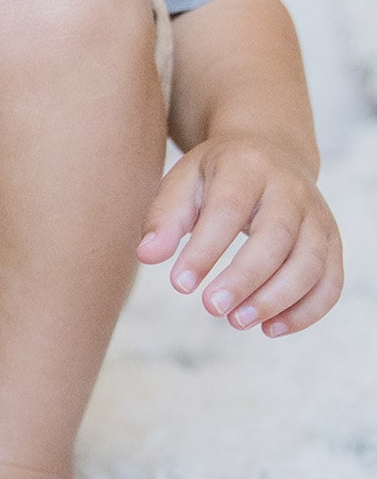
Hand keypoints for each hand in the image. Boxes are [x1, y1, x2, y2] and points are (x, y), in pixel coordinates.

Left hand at [137, 133, 341, 337]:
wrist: (271, 151)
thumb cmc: (217, 175)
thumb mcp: (183, 181)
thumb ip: (164, 217)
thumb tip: (147, 255)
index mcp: (247, 169)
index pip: (228, 210)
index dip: (205, 250)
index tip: (179, 284)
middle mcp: (290, 190)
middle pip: (277, 238)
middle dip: (246, 278)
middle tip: (212, 308)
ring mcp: (317, 216)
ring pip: (311, 262)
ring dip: (277, 299)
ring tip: (237, 322)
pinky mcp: (332, 241)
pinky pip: (331, 280)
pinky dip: (307, 310)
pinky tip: (271, 328)